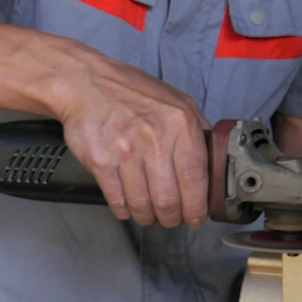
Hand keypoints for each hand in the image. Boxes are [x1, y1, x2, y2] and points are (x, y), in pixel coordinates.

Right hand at [55, 55, 210, 228]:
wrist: (87, 83)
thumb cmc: (132, 91)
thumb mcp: (177, 100)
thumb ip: (198, 127)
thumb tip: (213, 158)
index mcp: (180, 123)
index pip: (197, 177)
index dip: (198, 205)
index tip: (197, 217)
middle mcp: (155, 138)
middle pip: (170, 199)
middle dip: (172, 217)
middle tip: (171, 218)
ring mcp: (127, 151)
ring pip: (143, 204)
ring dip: (147, 216)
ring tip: (148, 213)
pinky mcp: (101, 161)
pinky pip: (117, 200)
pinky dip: (124, 209)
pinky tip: (128, 205)